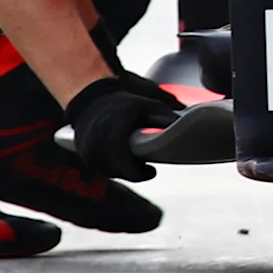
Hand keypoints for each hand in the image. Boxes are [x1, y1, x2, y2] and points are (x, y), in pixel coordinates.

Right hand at [64, 73, 183, 180]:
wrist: (93, 98)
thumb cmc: (125, 102)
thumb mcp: (149, 106)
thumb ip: (165, 119)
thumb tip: (187, 131)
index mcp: (114, 135)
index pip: (127, 167)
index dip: (141, 173)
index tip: (152, 170)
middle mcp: (97, 147)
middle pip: (121, 172)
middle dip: (135, 169)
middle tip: (146, 161)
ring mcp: (88, 153)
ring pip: (112, 172)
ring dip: (124, 168)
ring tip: (134, 154)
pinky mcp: (85, 157)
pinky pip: (103, 169)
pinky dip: (113, 165)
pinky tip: (122, 155)